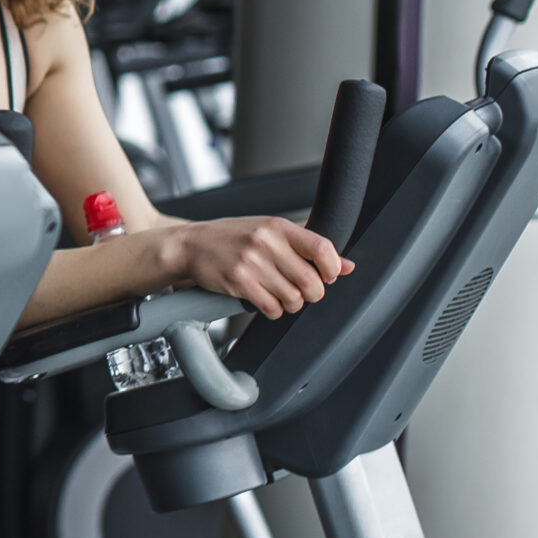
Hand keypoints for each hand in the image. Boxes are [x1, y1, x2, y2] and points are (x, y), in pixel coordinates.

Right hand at [160, 217, 351, 319]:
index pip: (323, 249)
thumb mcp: (268, 232)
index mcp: (278, 226)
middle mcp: (266, 242)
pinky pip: (271, 308)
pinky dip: (274, 310)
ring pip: (293, 298)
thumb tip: (348, 266)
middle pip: (312, 281)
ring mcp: (251, 263)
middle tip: (303, 292)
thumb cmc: (231, 237)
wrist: (189, 244)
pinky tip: (265, 301)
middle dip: (313, 294)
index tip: (328, 276)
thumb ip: (306, 247)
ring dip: (292, 304)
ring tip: (280, 296)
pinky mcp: (238, 282)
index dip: (333, 269)